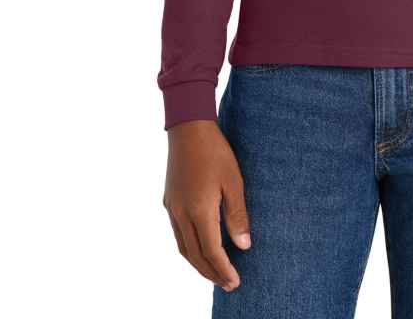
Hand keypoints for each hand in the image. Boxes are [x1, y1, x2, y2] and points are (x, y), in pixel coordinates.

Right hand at [163, 120, 251, 291]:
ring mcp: (172, 208)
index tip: (236, 282)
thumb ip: (237, 215)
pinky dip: (189, 248)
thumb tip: (244, 246)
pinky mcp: (169, 200)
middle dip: (211, 273)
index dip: (223, 270)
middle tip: (228, 284)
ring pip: (183, 247)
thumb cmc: (215, 151)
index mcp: (199, 211)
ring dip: (198, 264)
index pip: (211, 252)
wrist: (188, 127)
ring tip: (214, 272)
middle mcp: (181, 214)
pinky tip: (199, 246)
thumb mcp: (233, 181)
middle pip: (194, 256)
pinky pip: (178, 234)